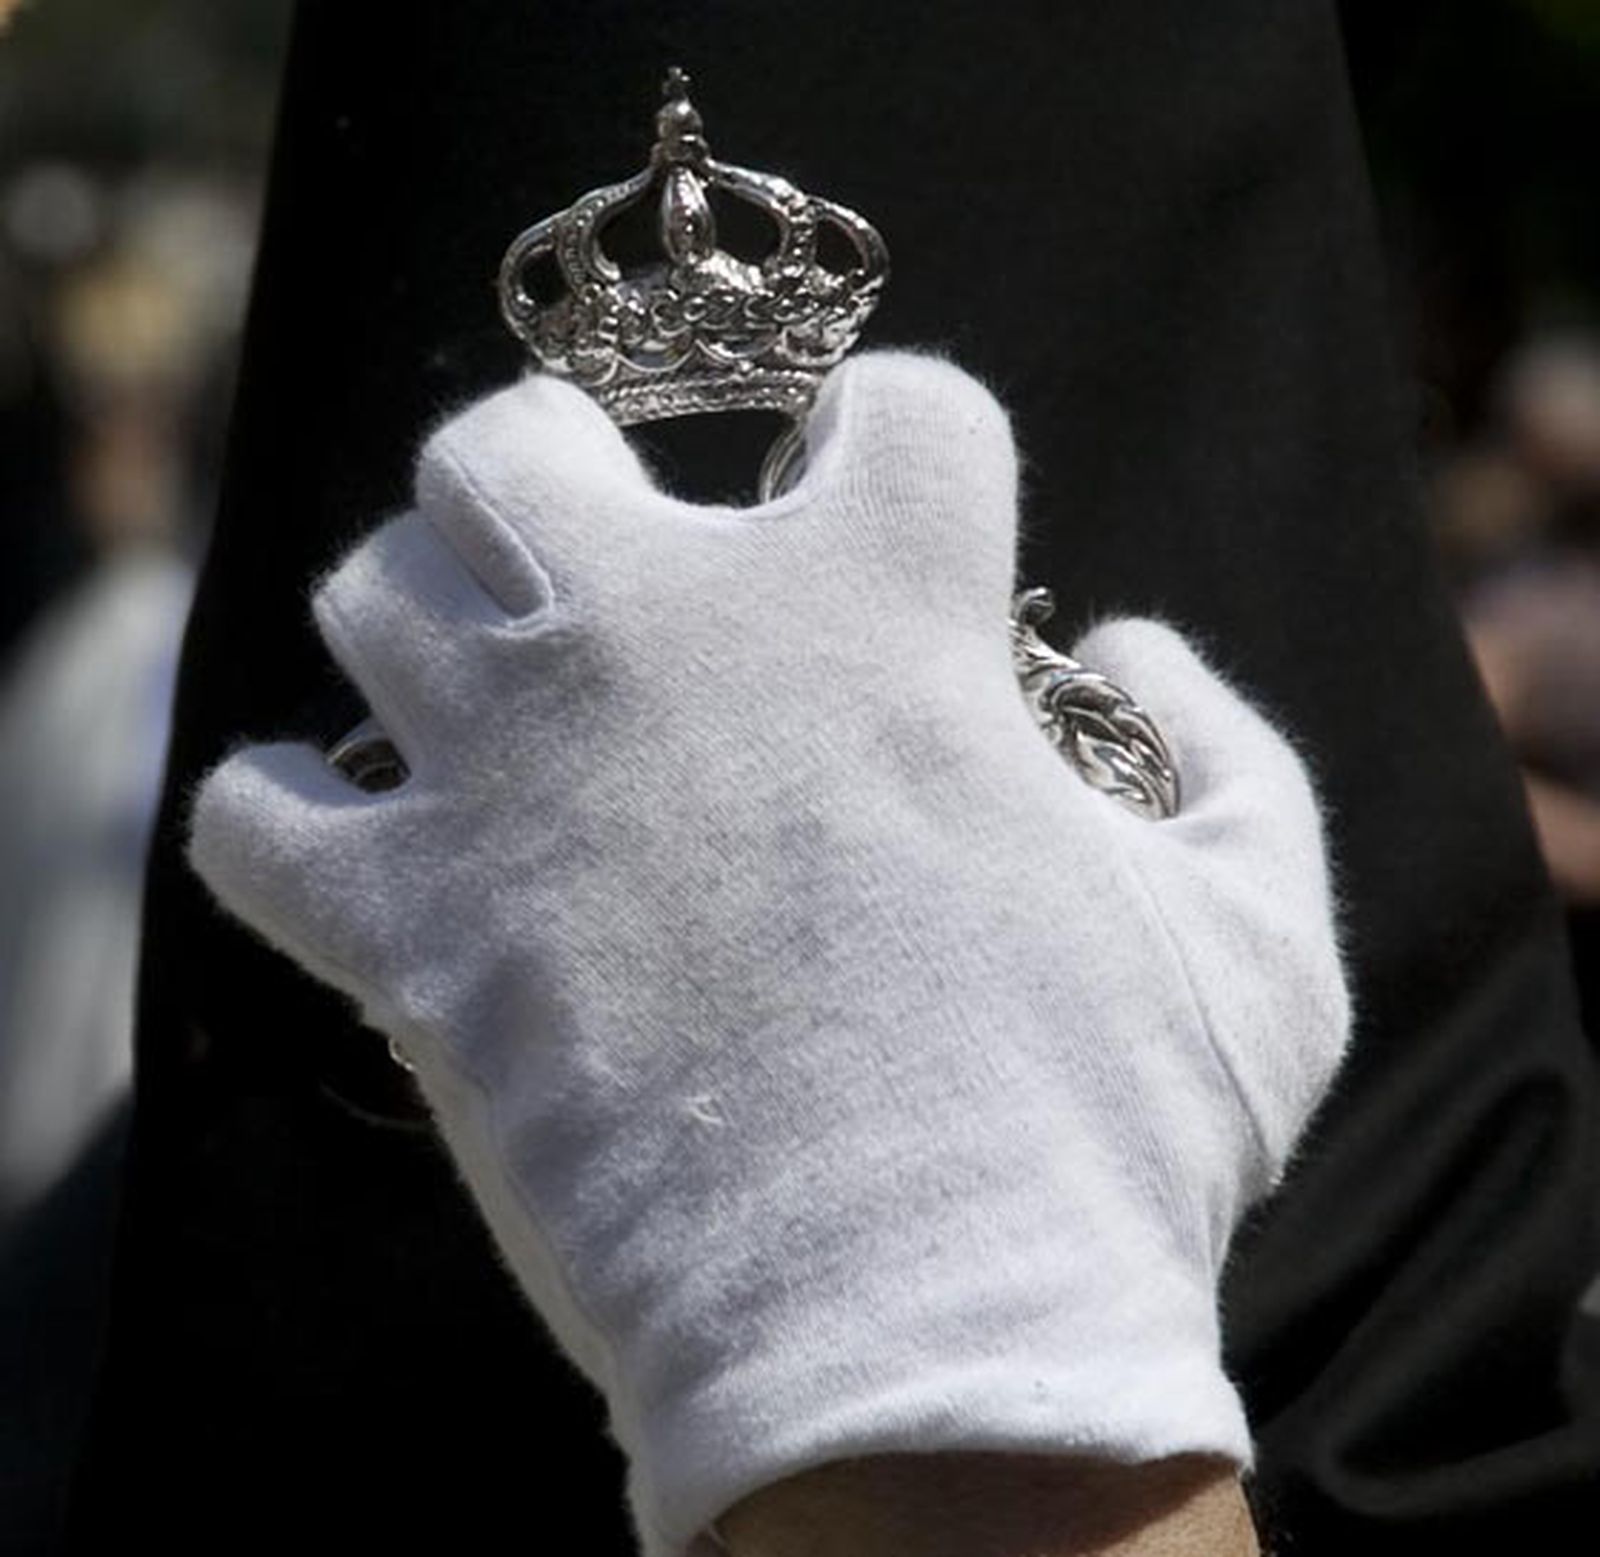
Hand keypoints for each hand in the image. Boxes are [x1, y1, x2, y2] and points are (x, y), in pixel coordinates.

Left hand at [187, 350, 1348, 1556]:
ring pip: (376, 589)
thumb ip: (1229, 753)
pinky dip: (287, 822)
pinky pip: (258, 819)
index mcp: (885, 613)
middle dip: (559, 476)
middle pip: (518, 442)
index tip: (902, 511)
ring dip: (427, 625)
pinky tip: (360, 848)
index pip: (903, 411)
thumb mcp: (1262, 935)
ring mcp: (518, 775)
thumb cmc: (1107, 1140)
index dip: (912, 447)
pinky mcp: (415, 934)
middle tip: (613, 570)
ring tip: (495, 702)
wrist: (916, 1349)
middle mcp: (672, 642)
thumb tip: (1136, 650)